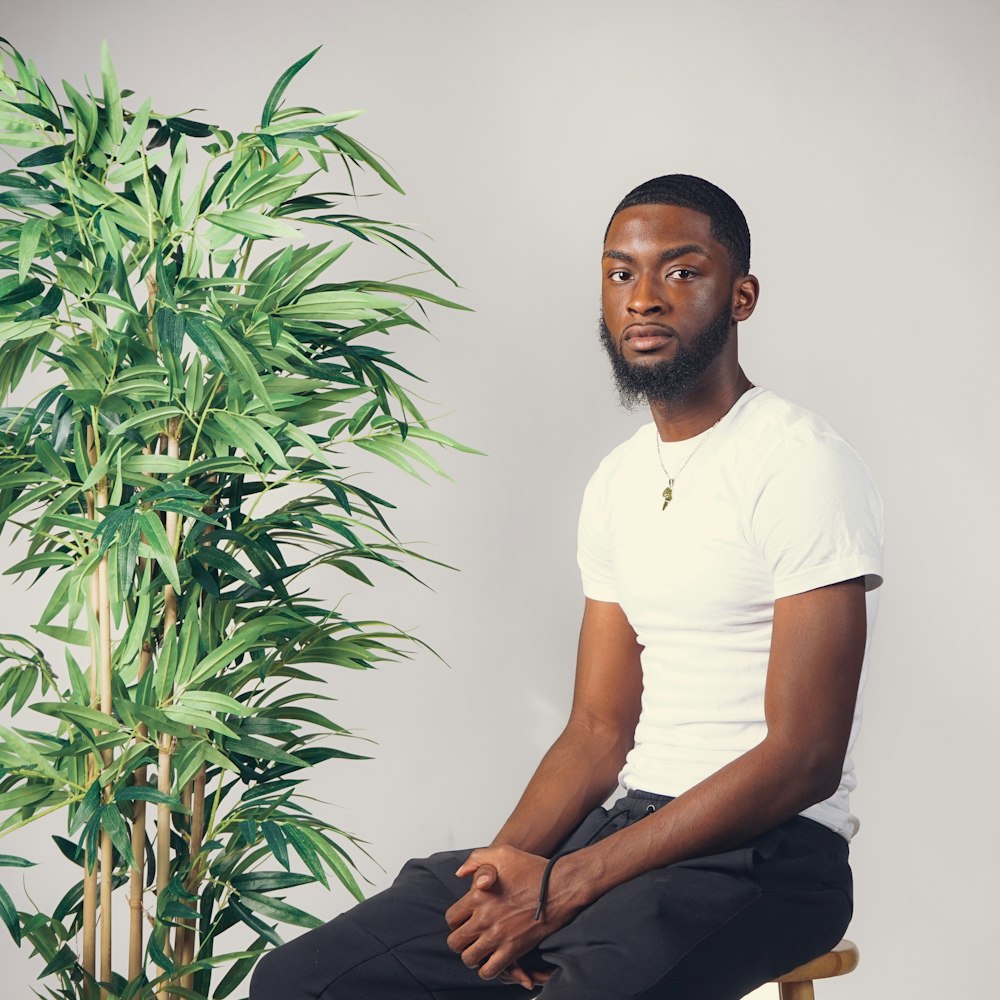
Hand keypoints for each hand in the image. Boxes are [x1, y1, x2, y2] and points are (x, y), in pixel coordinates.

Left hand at [459, 864, 549, 991]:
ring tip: (480, 950)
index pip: (451, 918)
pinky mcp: (513, 949)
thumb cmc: (533, 868)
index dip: (456, 922)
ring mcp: (498, 935)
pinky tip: (493, 961)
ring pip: (469, 959)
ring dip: (472, 957)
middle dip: (460, 942)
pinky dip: (488, 970)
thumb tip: (459, 873)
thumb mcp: (502, 853)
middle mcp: (484, 917)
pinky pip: (489, 971)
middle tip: (470, 938)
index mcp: (478, 895)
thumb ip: (476, 859)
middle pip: (455, 942)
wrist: (561, 885)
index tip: (465, 922)